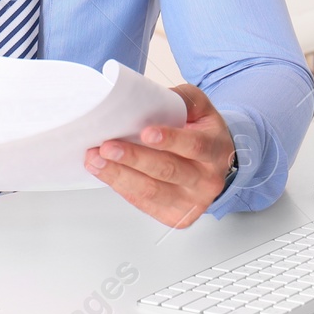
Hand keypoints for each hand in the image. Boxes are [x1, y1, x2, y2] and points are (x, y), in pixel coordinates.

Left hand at [84, 83, 235, 228]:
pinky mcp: (175, 216)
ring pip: (152, 191)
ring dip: (120, 175)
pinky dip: (121, 187)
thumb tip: (150, 97)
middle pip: (168, 170)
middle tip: (107, 147)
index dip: (169, 140)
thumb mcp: (201, 109)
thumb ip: (182, 99)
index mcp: (215, 149)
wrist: (216, 166)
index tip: (146, 133)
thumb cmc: (204, 135)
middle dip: (134, 158)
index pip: (193, 145)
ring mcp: (192, 202)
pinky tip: (106, 173)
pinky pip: (144, 203)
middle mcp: (207, 179)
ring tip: (97, 161)